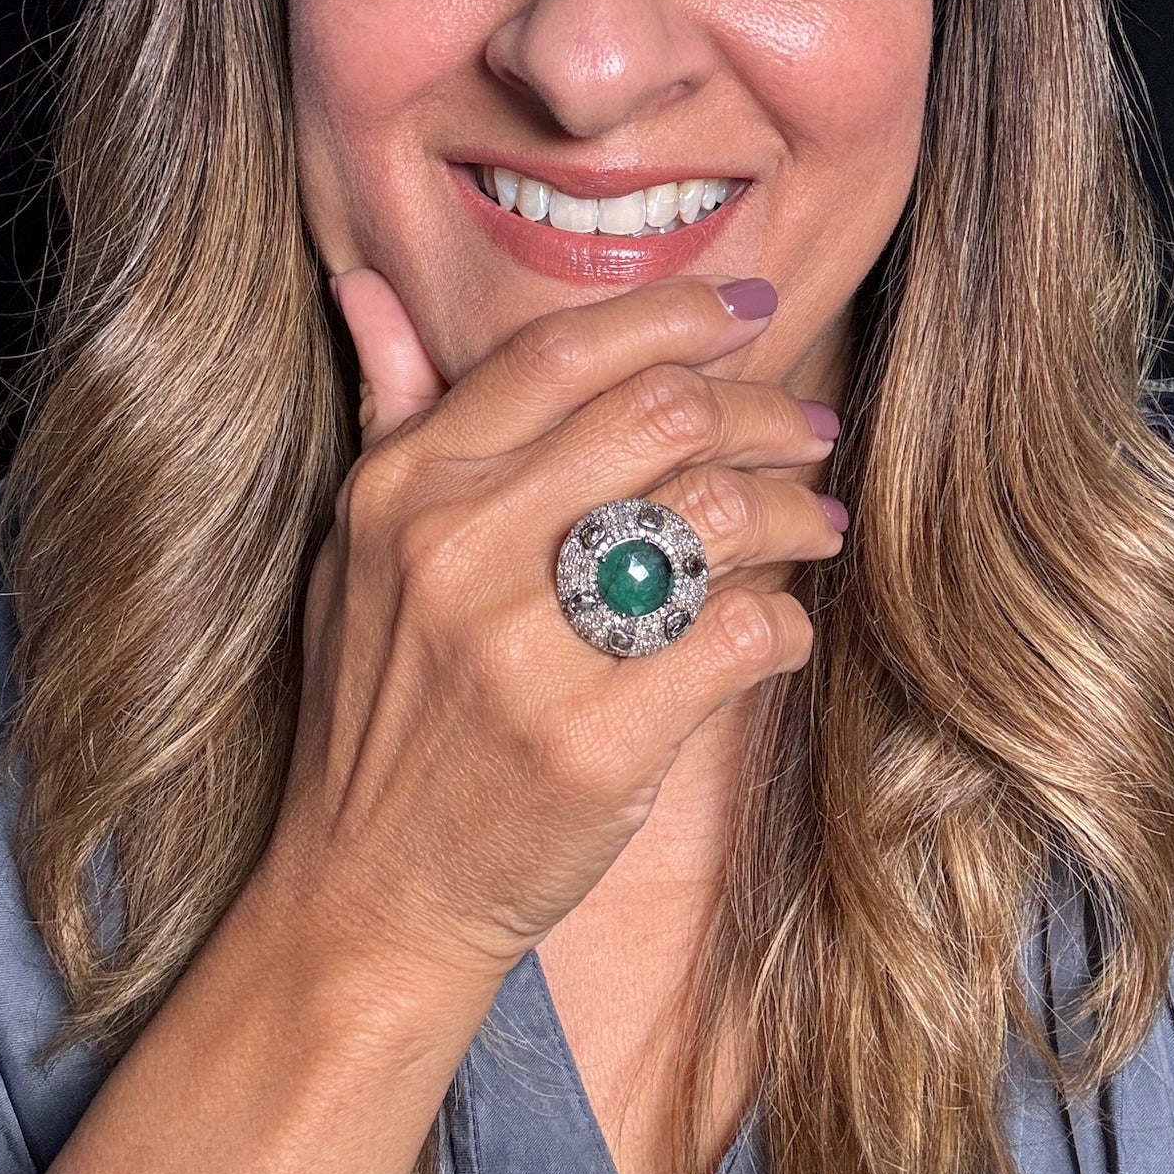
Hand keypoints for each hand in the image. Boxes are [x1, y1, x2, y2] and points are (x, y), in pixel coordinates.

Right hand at [266, 269, 842, 978]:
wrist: (372, 893)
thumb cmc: (378, 706)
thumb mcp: (354, 549)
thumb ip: (386, 410)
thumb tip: (365, 280)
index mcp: (408, 485)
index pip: (565, 351)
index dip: (679, 315)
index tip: (750, 311)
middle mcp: (459, 548)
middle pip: (665, 413)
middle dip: (767, 408)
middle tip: (810, 428)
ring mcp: (525, 648)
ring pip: (717, 513)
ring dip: (798, 507)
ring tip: (819, 519)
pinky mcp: (594, 743)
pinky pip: (740, 634)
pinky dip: (785, 619)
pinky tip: (780, 623)